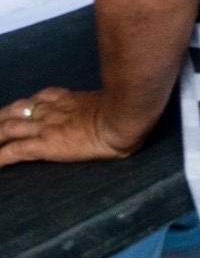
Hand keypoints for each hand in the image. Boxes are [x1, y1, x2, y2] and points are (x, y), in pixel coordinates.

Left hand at [0, 88, 144, 166]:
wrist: (124, 118)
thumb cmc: (127, 110)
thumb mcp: (114, 100)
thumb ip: (105, 103)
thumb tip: (119, 104)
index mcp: (70, 99)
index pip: (40, 99)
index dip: (27, 104)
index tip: (21, 109)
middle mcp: (51, 111)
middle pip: (17, 111)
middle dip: (2, 117)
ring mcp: (45, 127)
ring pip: (8, 129)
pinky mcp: (44, 145)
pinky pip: (14, 152)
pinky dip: (0, 158)